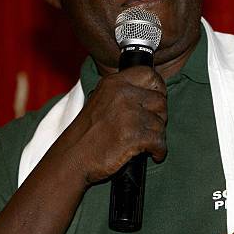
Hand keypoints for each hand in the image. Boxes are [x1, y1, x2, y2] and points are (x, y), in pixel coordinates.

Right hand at [62, 66, 167, 185]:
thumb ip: (125, 93)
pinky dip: (159, 151)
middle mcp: (122, 94)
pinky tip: (153, 154)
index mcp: (114, 83)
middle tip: (149, 127)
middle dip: (159, 116)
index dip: (158, 88)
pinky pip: (160, 142)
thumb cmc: (87, 133)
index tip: (158, 100)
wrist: (72, 158)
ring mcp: (128, 115)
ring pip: (161, 123)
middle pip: (160, 101)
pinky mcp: (133, 136)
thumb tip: (154, 93)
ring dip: (157, 136)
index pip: (149, 74)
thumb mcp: (102, 100)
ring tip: (146, 143)